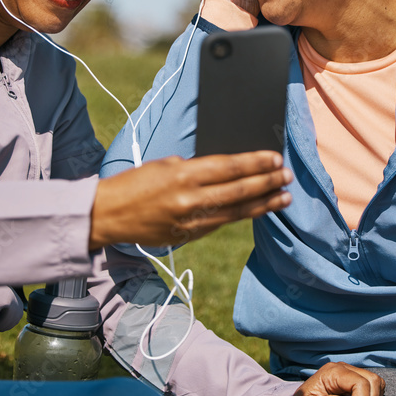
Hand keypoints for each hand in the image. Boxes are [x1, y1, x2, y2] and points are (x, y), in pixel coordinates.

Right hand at [89, 151, 291, 249]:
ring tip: (284, 197)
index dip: (255, 163)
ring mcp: (190, 222)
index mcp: (182, 175)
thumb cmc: (135, 184)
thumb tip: (228, 170)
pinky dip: (242, 215)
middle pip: (238, 190)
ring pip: (236, 212)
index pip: (229, 167)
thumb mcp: (165, 165)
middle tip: (287, 176)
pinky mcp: (189, 237)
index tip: (275, 159)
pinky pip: (221, 224)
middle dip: (267, 182)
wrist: (108, 215)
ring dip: (263, 203)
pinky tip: (258, 210)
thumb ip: (196, 168)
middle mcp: (189, 199)